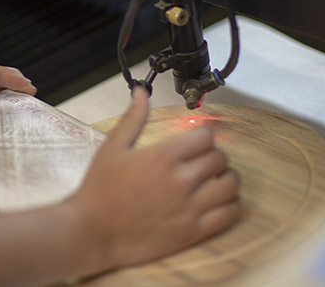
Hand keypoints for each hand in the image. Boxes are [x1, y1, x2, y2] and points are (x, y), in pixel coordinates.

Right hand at [70, 88, 240, 273]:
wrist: (93, 231)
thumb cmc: (100, 189)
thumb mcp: (112, 148)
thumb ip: (133, 119)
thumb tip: (141, 93)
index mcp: (163, 156)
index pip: (205, 136)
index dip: (201, 136)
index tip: (194, 142)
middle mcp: (181, 180)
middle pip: (220, 158)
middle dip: (213, 156)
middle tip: (201, 161)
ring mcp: (190, 207)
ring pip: (231, 185)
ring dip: (226, 178)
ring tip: (213, 180)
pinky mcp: (193, 231)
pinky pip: (229, 214)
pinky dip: (230, 205)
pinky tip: (217, 202)